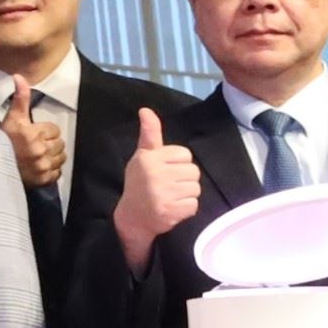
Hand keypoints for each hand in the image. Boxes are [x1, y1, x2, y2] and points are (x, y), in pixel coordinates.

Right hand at [3, 104, 68, 189]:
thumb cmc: (0, 142)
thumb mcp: (11, 118)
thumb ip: (20, 98)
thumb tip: (19, 77)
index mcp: (33, 134)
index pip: (55, 130)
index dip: (46, 131)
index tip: (35, 134)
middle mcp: (40, 150)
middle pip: (60, 144)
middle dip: (50, 143)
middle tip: (37, 145)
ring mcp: (42, 166)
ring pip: (61, 158)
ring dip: (53, 156)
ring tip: (39, 156)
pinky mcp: (43, 180)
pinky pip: (57, 173)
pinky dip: (51, 171)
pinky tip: (40, 167)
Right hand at [114, 107, 202, 255]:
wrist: (132, 217)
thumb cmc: (140, 182)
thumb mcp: (142, 156)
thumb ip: (149, 134)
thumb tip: (146, 110)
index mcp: (149, 158)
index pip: (185, 154)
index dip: (178, 163)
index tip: (164, 171)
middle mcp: (155, 174)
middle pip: (193, 171)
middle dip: (184, 179)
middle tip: (168, 186)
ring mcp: (162, 193)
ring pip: (195, 188)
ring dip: (186, 195)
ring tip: (171, 197)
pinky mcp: (169, 211)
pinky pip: (193, 205)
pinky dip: (186, 209)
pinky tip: (172, 208)